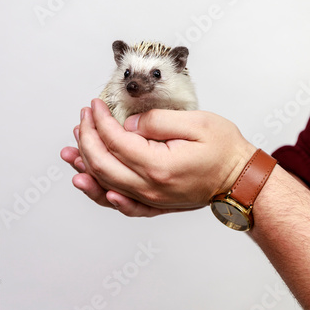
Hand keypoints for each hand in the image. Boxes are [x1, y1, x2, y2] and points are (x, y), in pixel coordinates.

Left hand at [64, 99, 255, 214]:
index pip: (114, 141)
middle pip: (102, 164)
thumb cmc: (224, 150)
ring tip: (69, 152)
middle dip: (86, 138)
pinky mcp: (155, 205)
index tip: (94, 104)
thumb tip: (127, 127)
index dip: (99, 120)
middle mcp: (150, 187)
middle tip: (83, 118)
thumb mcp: (195, 123)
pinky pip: (121, 204)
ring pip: (105, 186)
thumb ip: (156, 122)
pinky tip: (90, 185)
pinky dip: (100, 195)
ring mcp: (151, 200)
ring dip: (84, 167)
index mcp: (158, 165)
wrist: (241, 179)